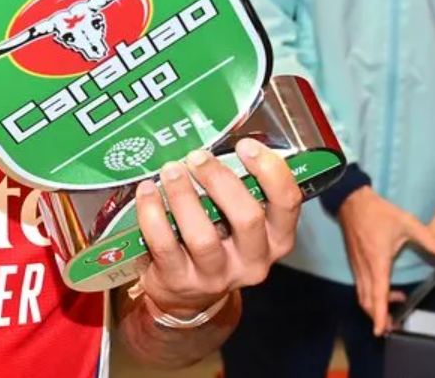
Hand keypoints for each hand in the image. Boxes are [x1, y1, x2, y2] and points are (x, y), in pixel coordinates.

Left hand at [135, 139, 301, 317]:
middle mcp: (253, 260)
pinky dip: (152, 214)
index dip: (270, 171)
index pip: (287, 203)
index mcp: (275, 238)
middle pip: (246, 217)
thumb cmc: (216, 240)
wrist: (186, 293)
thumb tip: (212, 141)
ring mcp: (217, 274)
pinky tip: (146, 191)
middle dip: (220, 180)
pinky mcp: (181, 280)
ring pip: (203, 236)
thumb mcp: (236, 219)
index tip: (245, 145)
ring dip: (183, 196)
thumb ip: (236, 188)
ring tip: (170, 171)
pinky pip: (165, 245)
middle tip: (196, 156)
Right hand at [338, 186, 434, 335]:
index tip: (380, 331)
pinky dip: (371, 295)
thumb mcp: (406, 222)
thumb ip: (427, 237)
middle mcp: (364, 267)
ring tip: (391, 312)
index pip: (377, 293)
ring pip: (362, 294)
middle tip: (392, 326)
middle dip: (377, 316)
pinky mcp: (354, 262)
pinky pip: (361, 286)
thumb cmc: (378, 212)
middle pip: (366, 300)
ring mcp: (357, 265)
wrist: (351, 200)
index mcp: (377, 261)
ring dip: (374, 306)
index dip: (379, 314)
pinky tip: (385, 290)